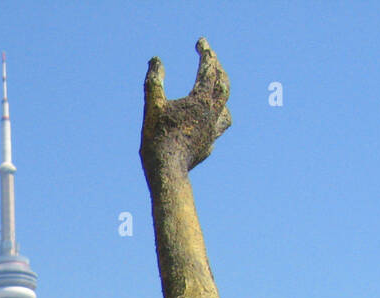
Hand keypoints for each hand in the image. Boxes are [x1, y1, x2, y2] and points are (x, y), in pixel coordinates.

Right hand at [140, 38, 230, 176]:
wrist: (167, 172)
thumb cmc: (158, 138)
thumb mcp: (153, 107)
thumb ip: (155, 81)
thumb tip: (155, 60)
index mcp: (200, 100)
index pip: (209, 69)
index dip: (206, 52)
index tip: (201, 42)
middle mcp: (212, 113)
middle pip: (223, 85)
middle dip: (218, 69)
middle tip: (211, 61)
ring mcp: (212, 131)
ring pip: (226, 109)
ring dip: (223, 96)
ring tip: (216, 93)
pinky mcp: (208, 146)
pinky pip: (217, 130)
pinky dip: (215, 121)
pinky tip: (207, 124)